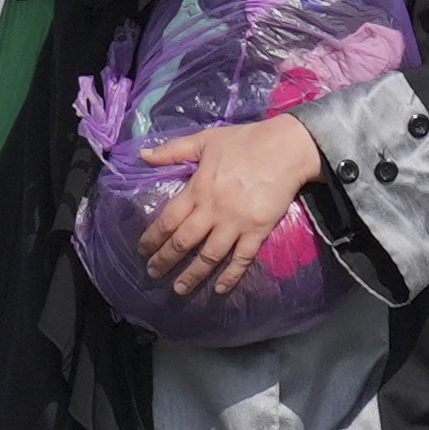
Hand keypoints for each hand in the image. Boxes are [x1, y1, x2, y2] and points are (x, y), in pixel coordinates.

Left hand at [137, 111, 326, 296]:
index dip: (153, 238)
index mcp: (197, 189)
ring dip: (192, 275)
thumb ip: (173, 150)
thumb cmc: (245, 141)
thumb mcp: (205, 140)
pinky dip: (230, 276)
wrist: (286, 148)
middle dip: (165, 260)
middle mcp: (213, 210)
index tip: (142, 250)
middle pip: (183, 242)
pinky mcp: (258, 231)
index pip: (168, 220)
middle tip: (153, 273)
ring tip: (179, 289)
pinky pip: (241, 259)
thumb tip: (143, 155)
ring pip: (208, 256)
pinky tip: (219, 289)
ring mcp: (236, 223)